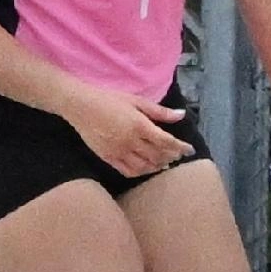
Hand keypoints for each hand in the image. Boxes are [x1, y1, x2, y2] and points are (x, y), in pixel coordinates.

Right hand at [63, 83, 192, 179]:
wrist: (81, 106)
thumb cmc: (110, 99)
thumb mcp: (136, 101)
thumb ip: (159, 111)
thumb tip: (181, 115)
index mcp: (140, 125)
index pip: (166, 141)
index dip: (180, 147)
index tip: (189, 149)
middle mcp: (131, 141)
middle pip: (157, 155)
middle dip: (170, 156)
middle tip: (178, 156)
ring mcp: (119, 152)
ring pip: (144, 166)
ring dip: (157, 166)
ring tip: (165, 163)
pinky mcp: (108, 158)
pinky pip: (128, 170)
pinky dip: (141, 171)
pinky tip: (146, 168)